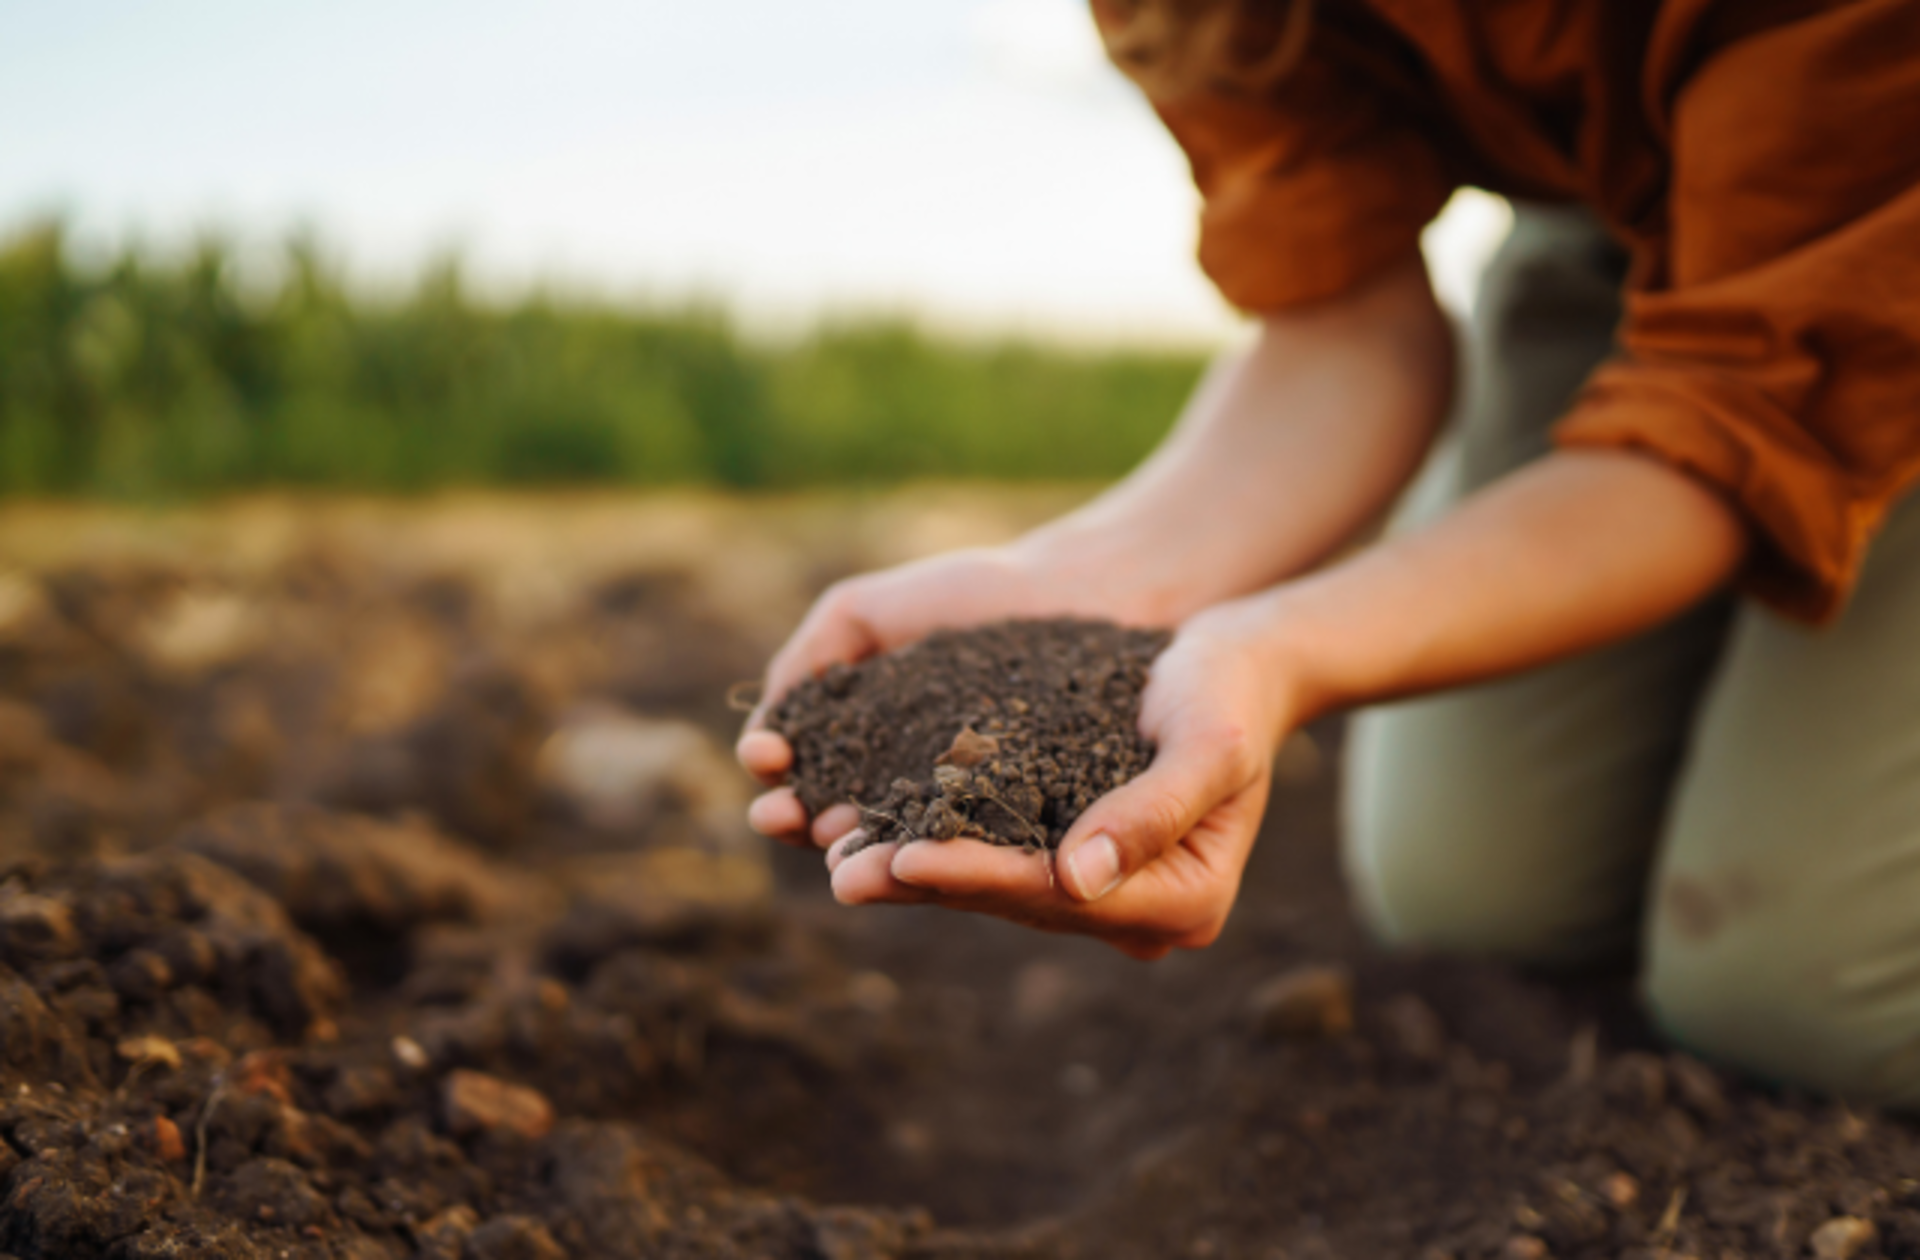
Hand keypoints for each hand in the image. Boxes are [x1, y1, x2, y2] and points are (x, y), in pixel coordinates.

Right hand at [737, 544, 1120, 848]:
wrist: (1074, 592)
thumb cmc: (969, 596)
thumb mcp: (863, 612)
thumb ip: (809, 659)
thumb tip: (763, 734)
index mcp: (862, 743)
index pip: (802, 772)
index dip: (776, 773)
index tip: (765, 759)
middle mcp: (903, 786)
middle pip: (834, 816)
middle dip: (798, 819)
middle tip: (780, 815)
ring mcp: (958, 810)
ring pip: (893, 841)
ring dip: (853, 847)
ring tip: (830, 841)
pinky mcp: (1015, 824)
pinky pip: (968, 843)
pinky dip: (932, 851)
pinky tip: (906, 846)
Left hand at [824, 597, 1298, 959]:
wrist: (1235, 667)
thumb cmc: (1230, 693)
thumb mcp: (1209, 742)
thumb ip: (1152, 810)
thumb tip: (1077, 879)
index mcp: (1185, 902)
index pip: (1060, 896)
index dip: (978, 877)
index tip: (905, 857)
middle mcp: (1140, 913)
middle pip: (1017, 902)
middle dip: (926, 883)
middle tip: (841, 873)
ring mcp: (1104, 892)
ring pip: (995, 888)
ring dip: (915, 873)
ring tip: (836, 857)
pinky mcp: (1070, 858)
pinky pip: (993, 857)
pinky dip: (935, 842)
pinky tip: (869, 829)